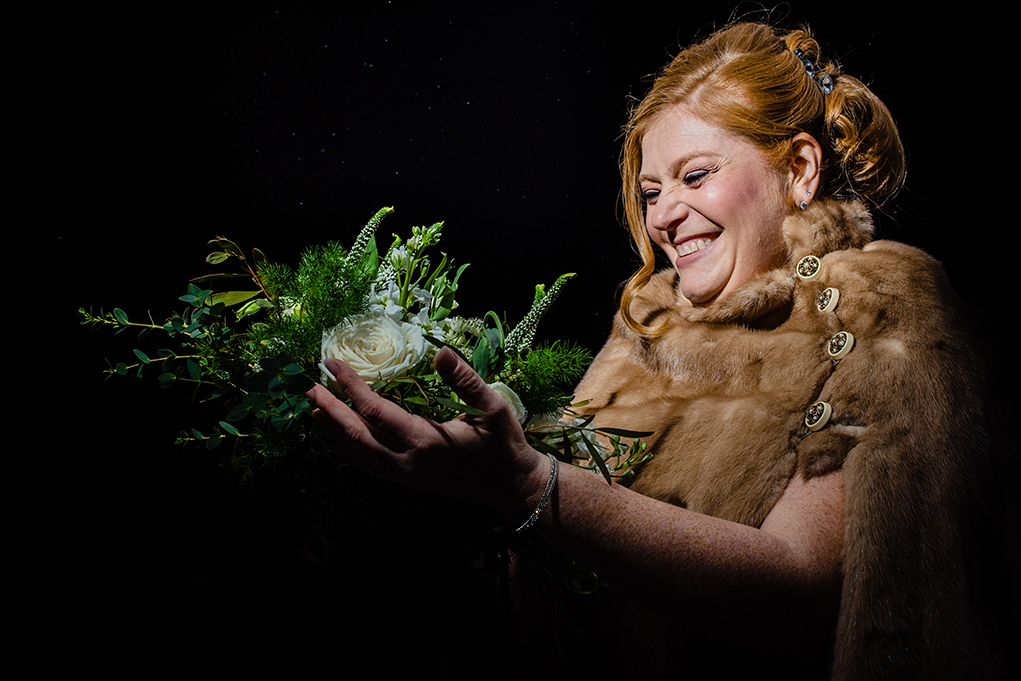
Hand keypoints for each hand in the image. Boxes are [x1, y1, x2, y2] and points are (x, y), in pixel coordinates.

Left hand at [306, 348, 545, 518]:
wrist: (512, 488)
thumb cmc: (504, 445)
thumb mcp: (493, 407)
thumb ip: (466, 380)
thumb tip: (441, 352)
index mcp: (426, 440)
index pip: (375, 410)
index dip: (350, 386)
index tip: (333, 363)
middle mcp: (408, 462)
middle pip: (356, 434)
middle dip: (331, 410)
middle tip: (309, 387)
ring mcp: (405, 476)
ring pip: (358, 454)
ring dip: (334, 432)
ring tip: (315, 410)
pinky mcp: (408, 482)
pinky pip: (369, 465)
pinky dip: (349, 450)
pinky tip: (340, 438)